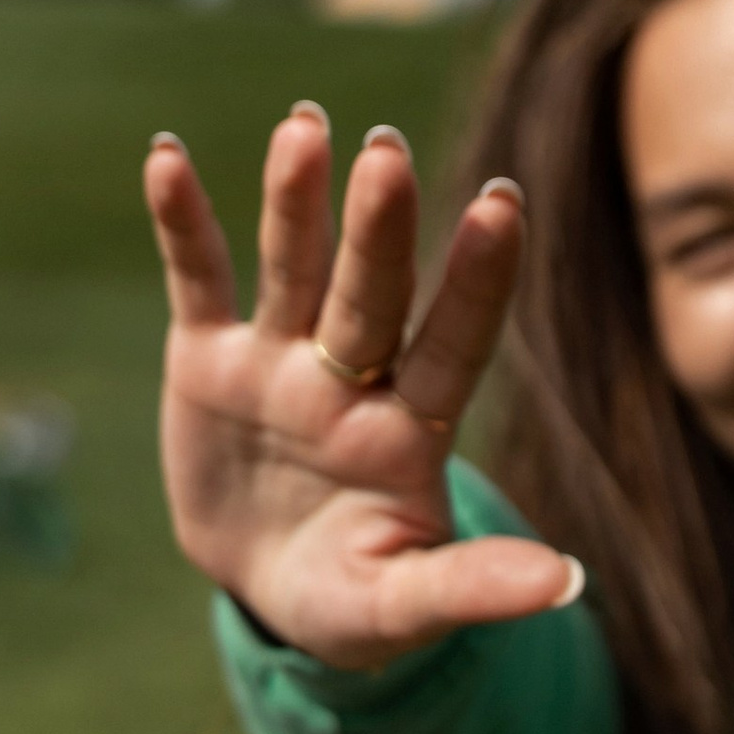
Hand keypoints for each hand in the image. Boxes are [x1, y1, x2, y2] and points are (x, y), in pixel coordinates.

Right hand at [145, 106, 580, 669]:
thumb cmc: (354, 600)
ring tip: (305, 126)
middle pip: (370, 294)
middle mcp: (353, 377)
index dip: (477, 280)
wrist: (267, 589)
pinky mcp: (210, 359)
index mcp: (410, 431)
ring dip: (295, 200)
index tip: (504, 205)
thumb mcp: (405, 606)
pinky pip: (197, 281)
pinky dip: (183, 223)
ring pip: (291, 268)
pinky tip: (166, 156)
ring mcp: (280, 361)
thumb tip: (567, 587)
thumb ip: (474, 588)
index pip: (454, 345)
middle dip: (377, 229)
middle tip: (386, 154)